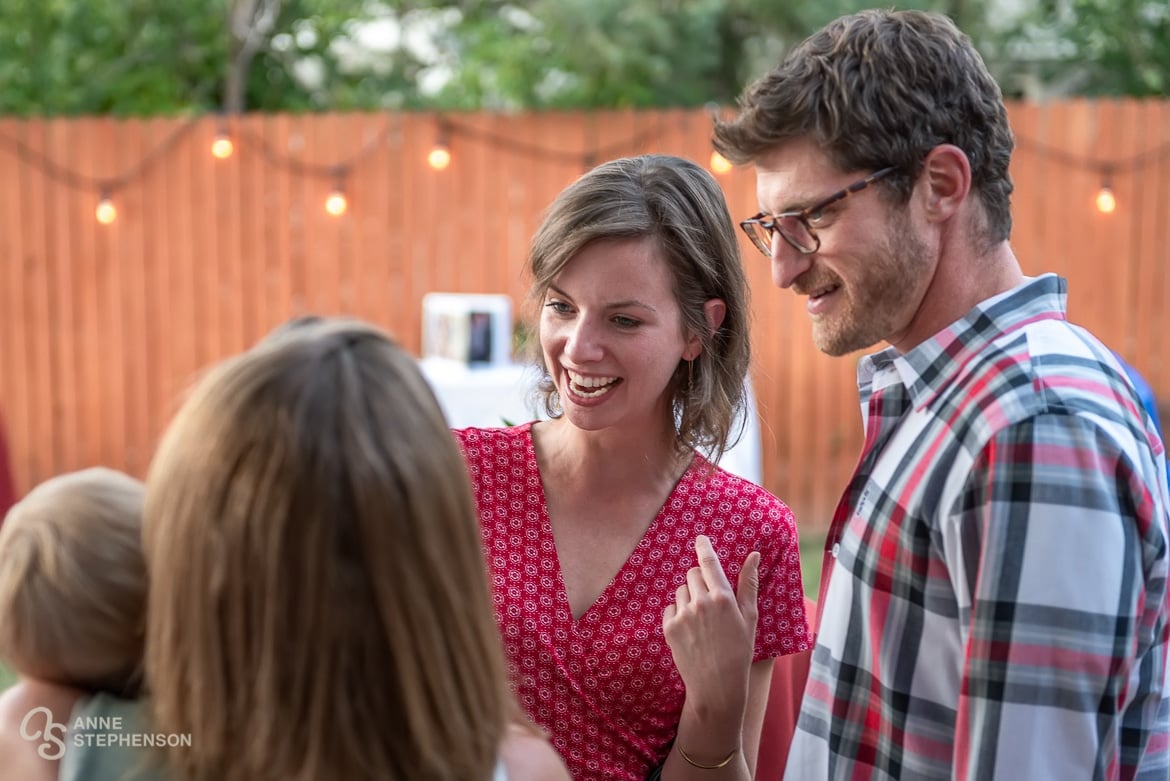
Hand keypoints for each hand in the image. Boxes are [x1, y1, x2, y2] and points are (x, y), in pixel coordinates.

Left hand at [662, 535, 759, 718]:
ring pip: (680, 591)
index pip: (708, 562)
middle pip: (691, 574)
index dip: (703, 547)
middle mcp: (701, 602)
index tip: (700, 538)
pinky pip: (670, 608)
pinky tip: (691, 630)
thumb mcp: (750, 617)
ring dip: (689, 597)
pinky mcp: (669, 628)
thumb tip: (754, 555)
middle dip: (699, 580)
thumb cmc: (739, 651)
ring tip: (702, 620)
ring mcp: (683, 615)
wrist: (717, 685)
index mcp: (723, 598)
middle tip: (709, 599)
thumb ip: (748, 583)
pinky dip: (678, 613)